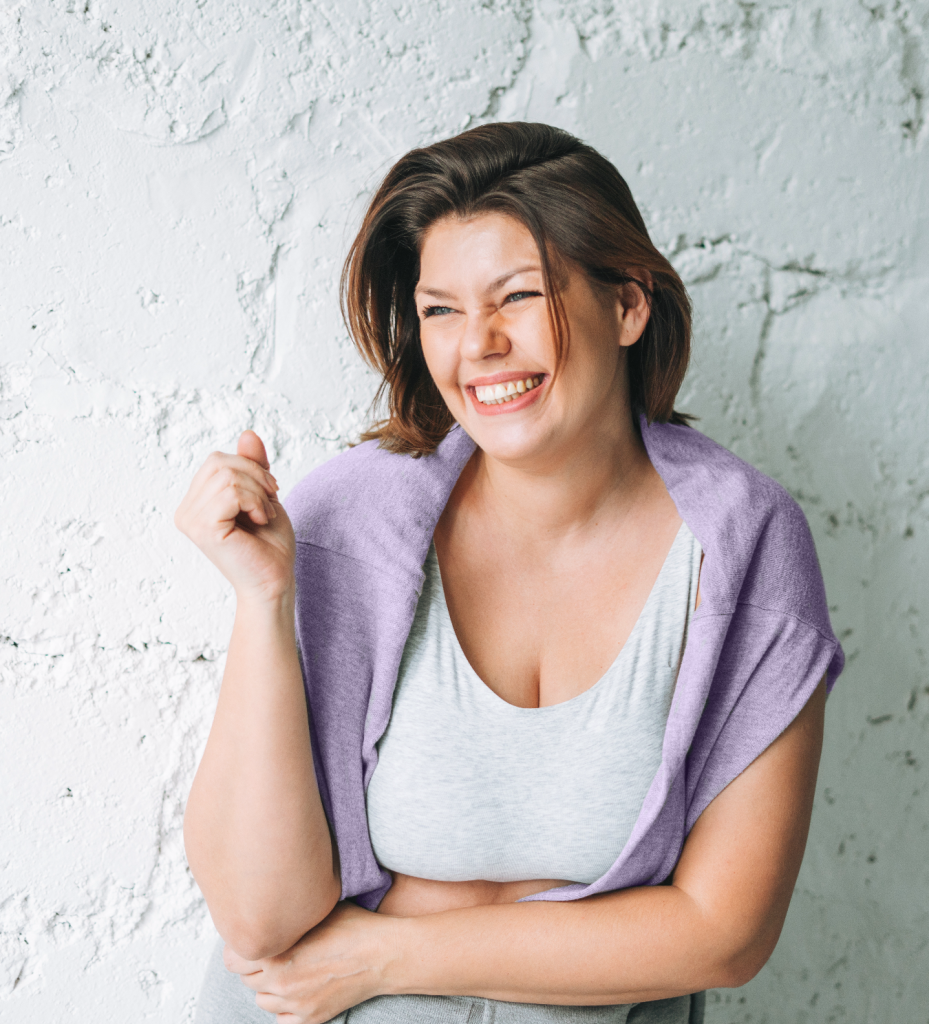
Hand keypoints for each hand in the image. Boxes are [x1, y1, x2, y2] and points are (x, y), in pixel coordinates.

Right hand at [174, 430, 295, 602]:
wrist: (275, 581)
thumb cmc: (270, 545)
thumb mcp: (263, 494)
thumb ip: (252, 466)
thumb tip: (248, 432)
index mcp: (195, 503)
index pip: (217, 460)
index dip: (250, 469)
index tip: (268, 494)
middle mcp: (186, 511)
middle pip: (219, 461)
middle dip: (256, 476)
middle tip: (269, 503)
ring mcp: (190, 520)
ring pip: (228, 475)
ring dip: (259, 493)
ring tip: (264, 516)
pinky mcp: (203, 528)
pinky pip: (232, 492)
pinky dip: (256, 502)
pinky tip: (260, 521)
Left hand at [224, 901, 401, 1023]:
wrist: (382, 954)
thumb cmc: (353, 926)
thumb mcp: (315, 911)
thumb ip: (285, 918)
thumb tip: (266, 910)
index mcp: (278, 954)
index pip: (234, 959)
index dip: (243, 946)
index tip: (255, 937)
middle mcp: (281, 983)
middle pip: (246, 980)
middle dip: (256, 965)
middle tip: (273, 950)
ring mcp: (295, 1004)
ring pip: (261, 1000)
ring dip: (267, 986)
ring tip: (286, 969)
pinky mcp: (310, 1018)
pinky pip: (280, 1018)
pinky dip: (283, 1006)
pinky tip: (297, 989)